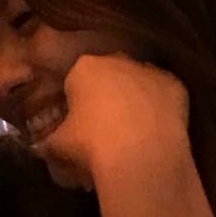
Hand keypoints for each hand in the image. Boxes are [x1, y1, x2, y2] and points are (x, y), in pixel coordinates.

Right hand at [34, 53, 189, 190]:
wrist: (141, 156)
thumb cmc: (91, 145)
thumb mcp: (58, 145)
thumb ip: (47, 141)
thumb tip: (39, 147)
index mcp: (84, 67)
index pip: (76, 80)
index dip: (77, 103)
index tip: (79, 124)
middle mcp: (117, 59)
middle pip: (109, 76)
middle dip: (107, 96)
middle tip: (106, 128)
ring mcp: (149, 70)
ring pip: (138, 82)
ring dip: (135, 99)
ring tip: (134, 132)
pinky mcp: (176, 84)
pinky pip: (164, 94)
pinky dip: (160, 107)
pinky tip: (157, 130)